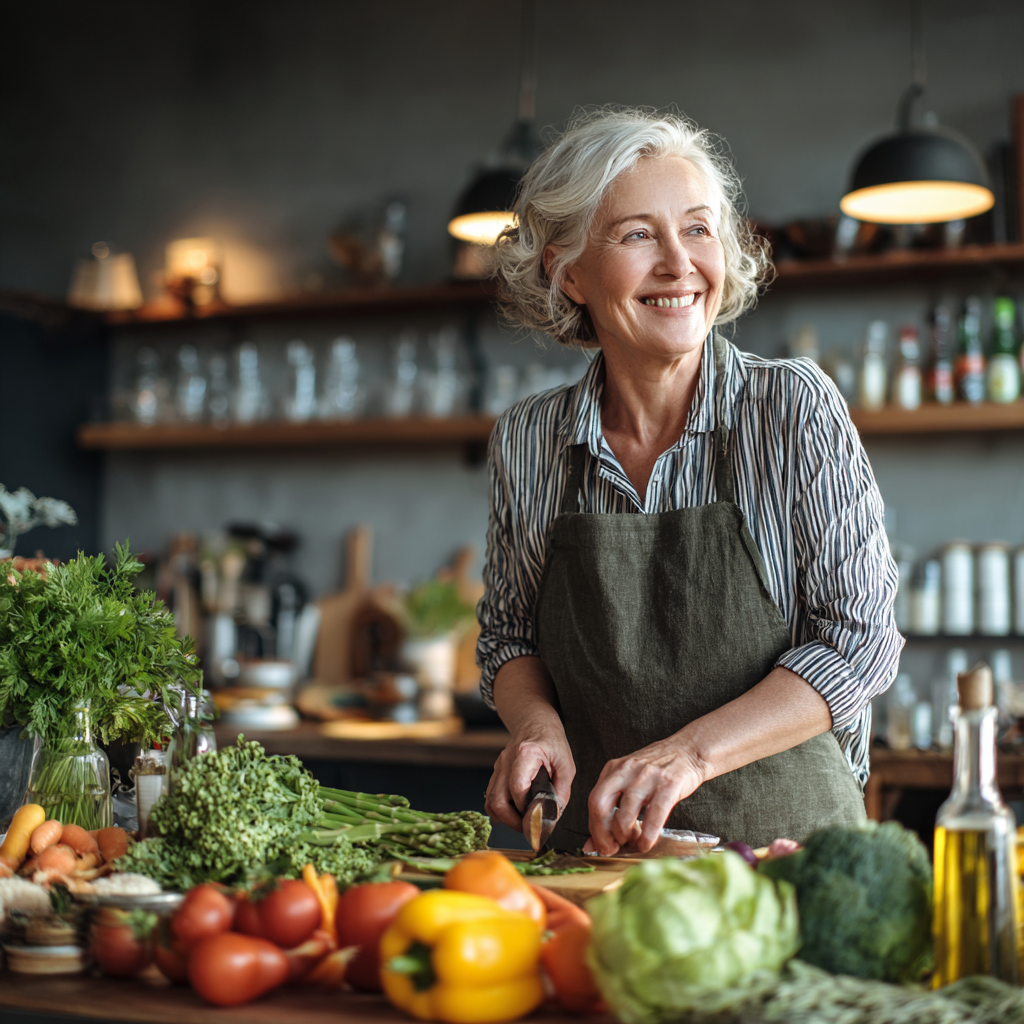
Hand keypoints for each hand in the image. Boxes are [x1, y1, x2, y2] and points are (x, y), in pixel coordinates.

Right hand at [484, 725, 574, 832]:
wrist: (535, 722)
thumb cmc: (552, 741)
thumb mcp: (566, 763)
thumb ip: (562, 790)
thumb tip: (555, 815)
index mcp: (525, 754)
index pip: (518, 788)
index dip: (526, 808)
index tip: (538, 819)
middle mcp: (507, 761)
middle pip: (498, 799)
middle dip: (512, 821)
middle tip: (529, 829)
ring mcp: (499, 767)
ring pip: (491, 801)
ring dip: (505, 818)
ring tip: (522, 823)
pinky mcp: (497, 773)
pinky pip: (491, 796)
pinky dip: (499, 810)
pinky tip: (513, 815)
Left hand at [586, 736, 706, 854]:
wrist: (689, 751)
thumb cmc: (658, 769)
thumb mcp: (630, 779)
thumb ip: (612, 806)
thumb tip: (593, 843)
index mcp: (614, 769)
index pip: (593, 801)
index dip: (594, 828)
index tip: (601, 844)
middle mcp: (626, 771)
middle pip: (600, 806)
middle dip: (602, 834)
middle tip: (611, 848)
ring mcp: (647, 777)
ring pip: (624, 815)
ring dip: (625, 836)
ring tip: (632, 842)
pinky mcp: (668, 786)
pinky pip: (653, 817)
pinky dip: (647, 836)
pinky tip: (646, 844)